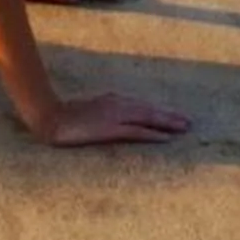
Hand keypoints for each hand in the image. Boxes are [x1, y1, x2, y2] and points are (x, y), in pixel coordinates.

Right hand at [37, 90, 189, 146]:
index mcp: (113, 100)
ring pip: (147, 119)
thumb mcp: (89, 111)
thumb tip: (116, 119)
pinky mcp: (109, 129)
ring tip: (183, 128)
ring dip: (166, 123)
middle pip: (149, 110)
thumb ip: (104, 112)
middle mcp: (117, 105)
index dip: (159, 111)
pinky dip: (152, 134)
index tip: (175, 116)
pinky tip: (165, 139)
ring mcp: (114, 116)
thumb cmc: (66, 116)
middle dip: (169, 116)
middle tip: (189, 122)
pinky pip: (135, 132)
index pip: (142, 106)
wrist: (50, 117)